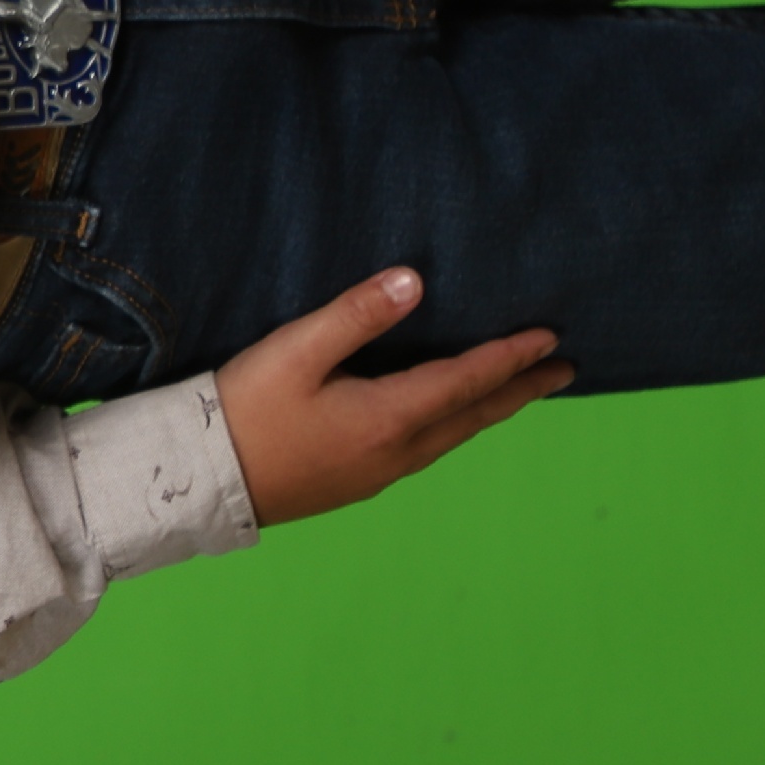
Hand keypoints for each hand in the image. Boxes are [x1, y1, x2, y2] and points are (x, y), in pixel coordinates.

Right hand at [214, 268, 572, 525]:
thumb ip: (357, 315)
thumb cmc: (243, 409)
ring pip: (453, 437)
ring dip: (491, 411)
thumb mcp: (296, 350)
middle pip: (474, 416)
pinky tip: (449, 422)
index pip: (467, 380)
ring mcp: (377, 473)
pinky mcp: (356, 483)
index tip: (551, 339)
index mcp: (389, 416)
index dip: (511, 357)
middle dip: (521, 391)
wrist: (200, 480)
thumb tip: (415, 281)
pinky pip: (427, 449)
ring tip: (518, 394)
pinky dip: (457, 427)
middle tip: (564, 373)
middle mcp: (396, 451)